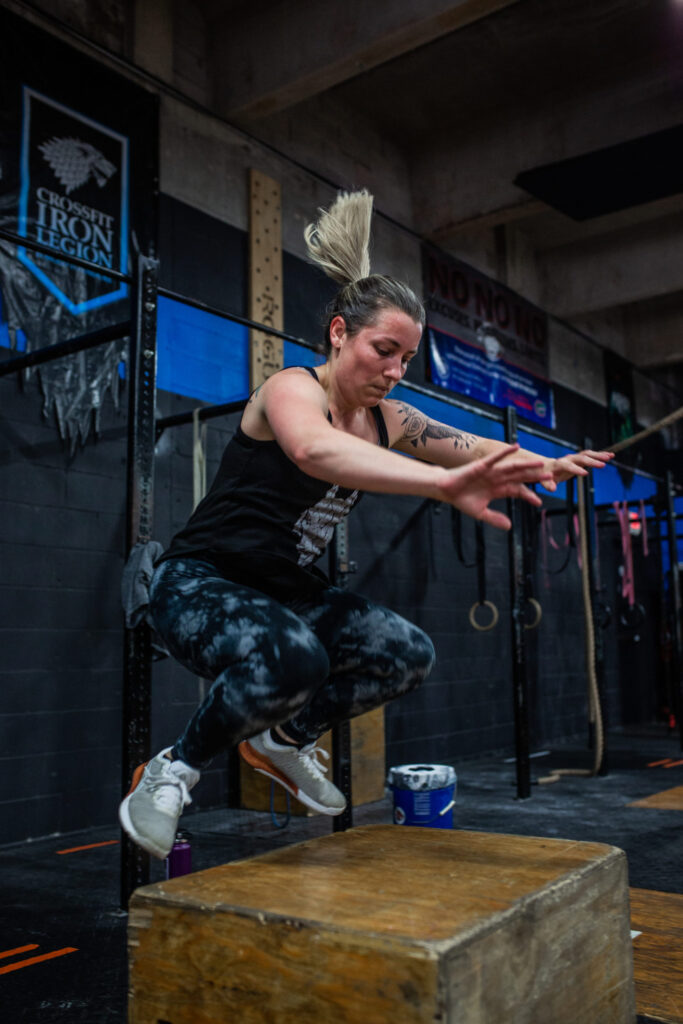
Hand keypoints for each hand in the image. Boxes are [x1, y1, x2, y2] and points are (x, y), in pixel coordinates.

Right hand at [437, 444, 553, 529]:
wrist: (445, 490)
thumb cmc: (461, 499)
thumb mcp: (481, 513)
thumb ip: (495, 518)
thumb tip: (509, 527)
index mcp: (498, 490)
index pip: (518, 491)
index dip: (529, 496)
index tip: (539, 502)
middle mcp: (498, 479)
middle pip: (520, 477)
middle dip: (535, 477)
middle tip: (550, 478)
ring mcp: (492, 471)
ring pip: (513, 467)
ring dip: (527, 465)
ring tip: (541, 463)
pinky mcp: (482, 465)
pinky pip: (496, 457)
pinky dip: (506, 452)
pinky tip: (516, 447)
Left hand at [544, 450, 614, 487]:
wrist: (546, 466)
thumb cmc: (545, 474)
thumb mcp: (543, 481)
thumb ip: (548, 484)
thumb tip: (553, 489)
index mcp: (559, 464)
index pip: (568, 466)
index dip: (576, 470)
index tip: (585, 474)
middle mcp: (568, 459)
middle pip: (581, 458)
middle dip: (592, 461)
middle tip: (603, 465)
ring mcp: (574, 458)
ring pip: (587, 454)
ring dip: (599, 455)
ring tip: (610, 457)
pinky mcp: (579, 459)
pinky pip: (591, 455)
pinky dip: (600, 455)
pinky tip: (610, 455)